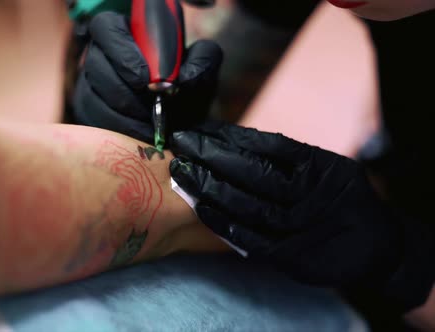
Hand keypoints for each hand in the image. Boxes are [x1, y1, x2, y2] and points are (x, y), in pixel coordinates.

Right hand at [72, 12, 222, 143]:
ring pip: (92, 100)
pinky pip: (94, 125)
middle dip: (125, 95)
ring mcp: (88, 85)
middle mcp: (99, 55)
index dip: (123, 54)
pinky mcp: (86, 113)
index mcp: (122, 32)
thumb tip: (183, 77)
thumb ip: (202, 63)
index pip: (107, 29)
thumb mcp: (201, 70)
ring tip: (150, 129)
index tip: (145, 81)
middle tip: (151, 113)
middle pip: (96, 68)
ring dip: (124, 118)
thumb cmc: (185, 87)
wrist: (180, 119)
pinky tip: (139, 138)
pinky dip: (118, 135)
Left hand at [169, 122, 434, 311]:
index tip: (201, 127)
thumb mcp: (327, 169)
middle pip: (252, 171)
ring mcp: (299, 226)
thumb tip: (236, 139)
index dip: (230, 136)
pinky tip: (200, 206)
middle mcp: (308, 193)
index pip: (265, 145)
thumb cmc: (344, 202)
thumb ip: (288, 157)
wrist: (378, 248)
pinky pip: (249, 238)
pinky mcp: (289, 257)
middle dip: (213, 154)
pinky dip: (223, 222)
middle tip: (182, 140)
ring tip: (183, 169)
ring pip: (248, 202)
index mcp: (317, 166)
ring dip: (212, 185)